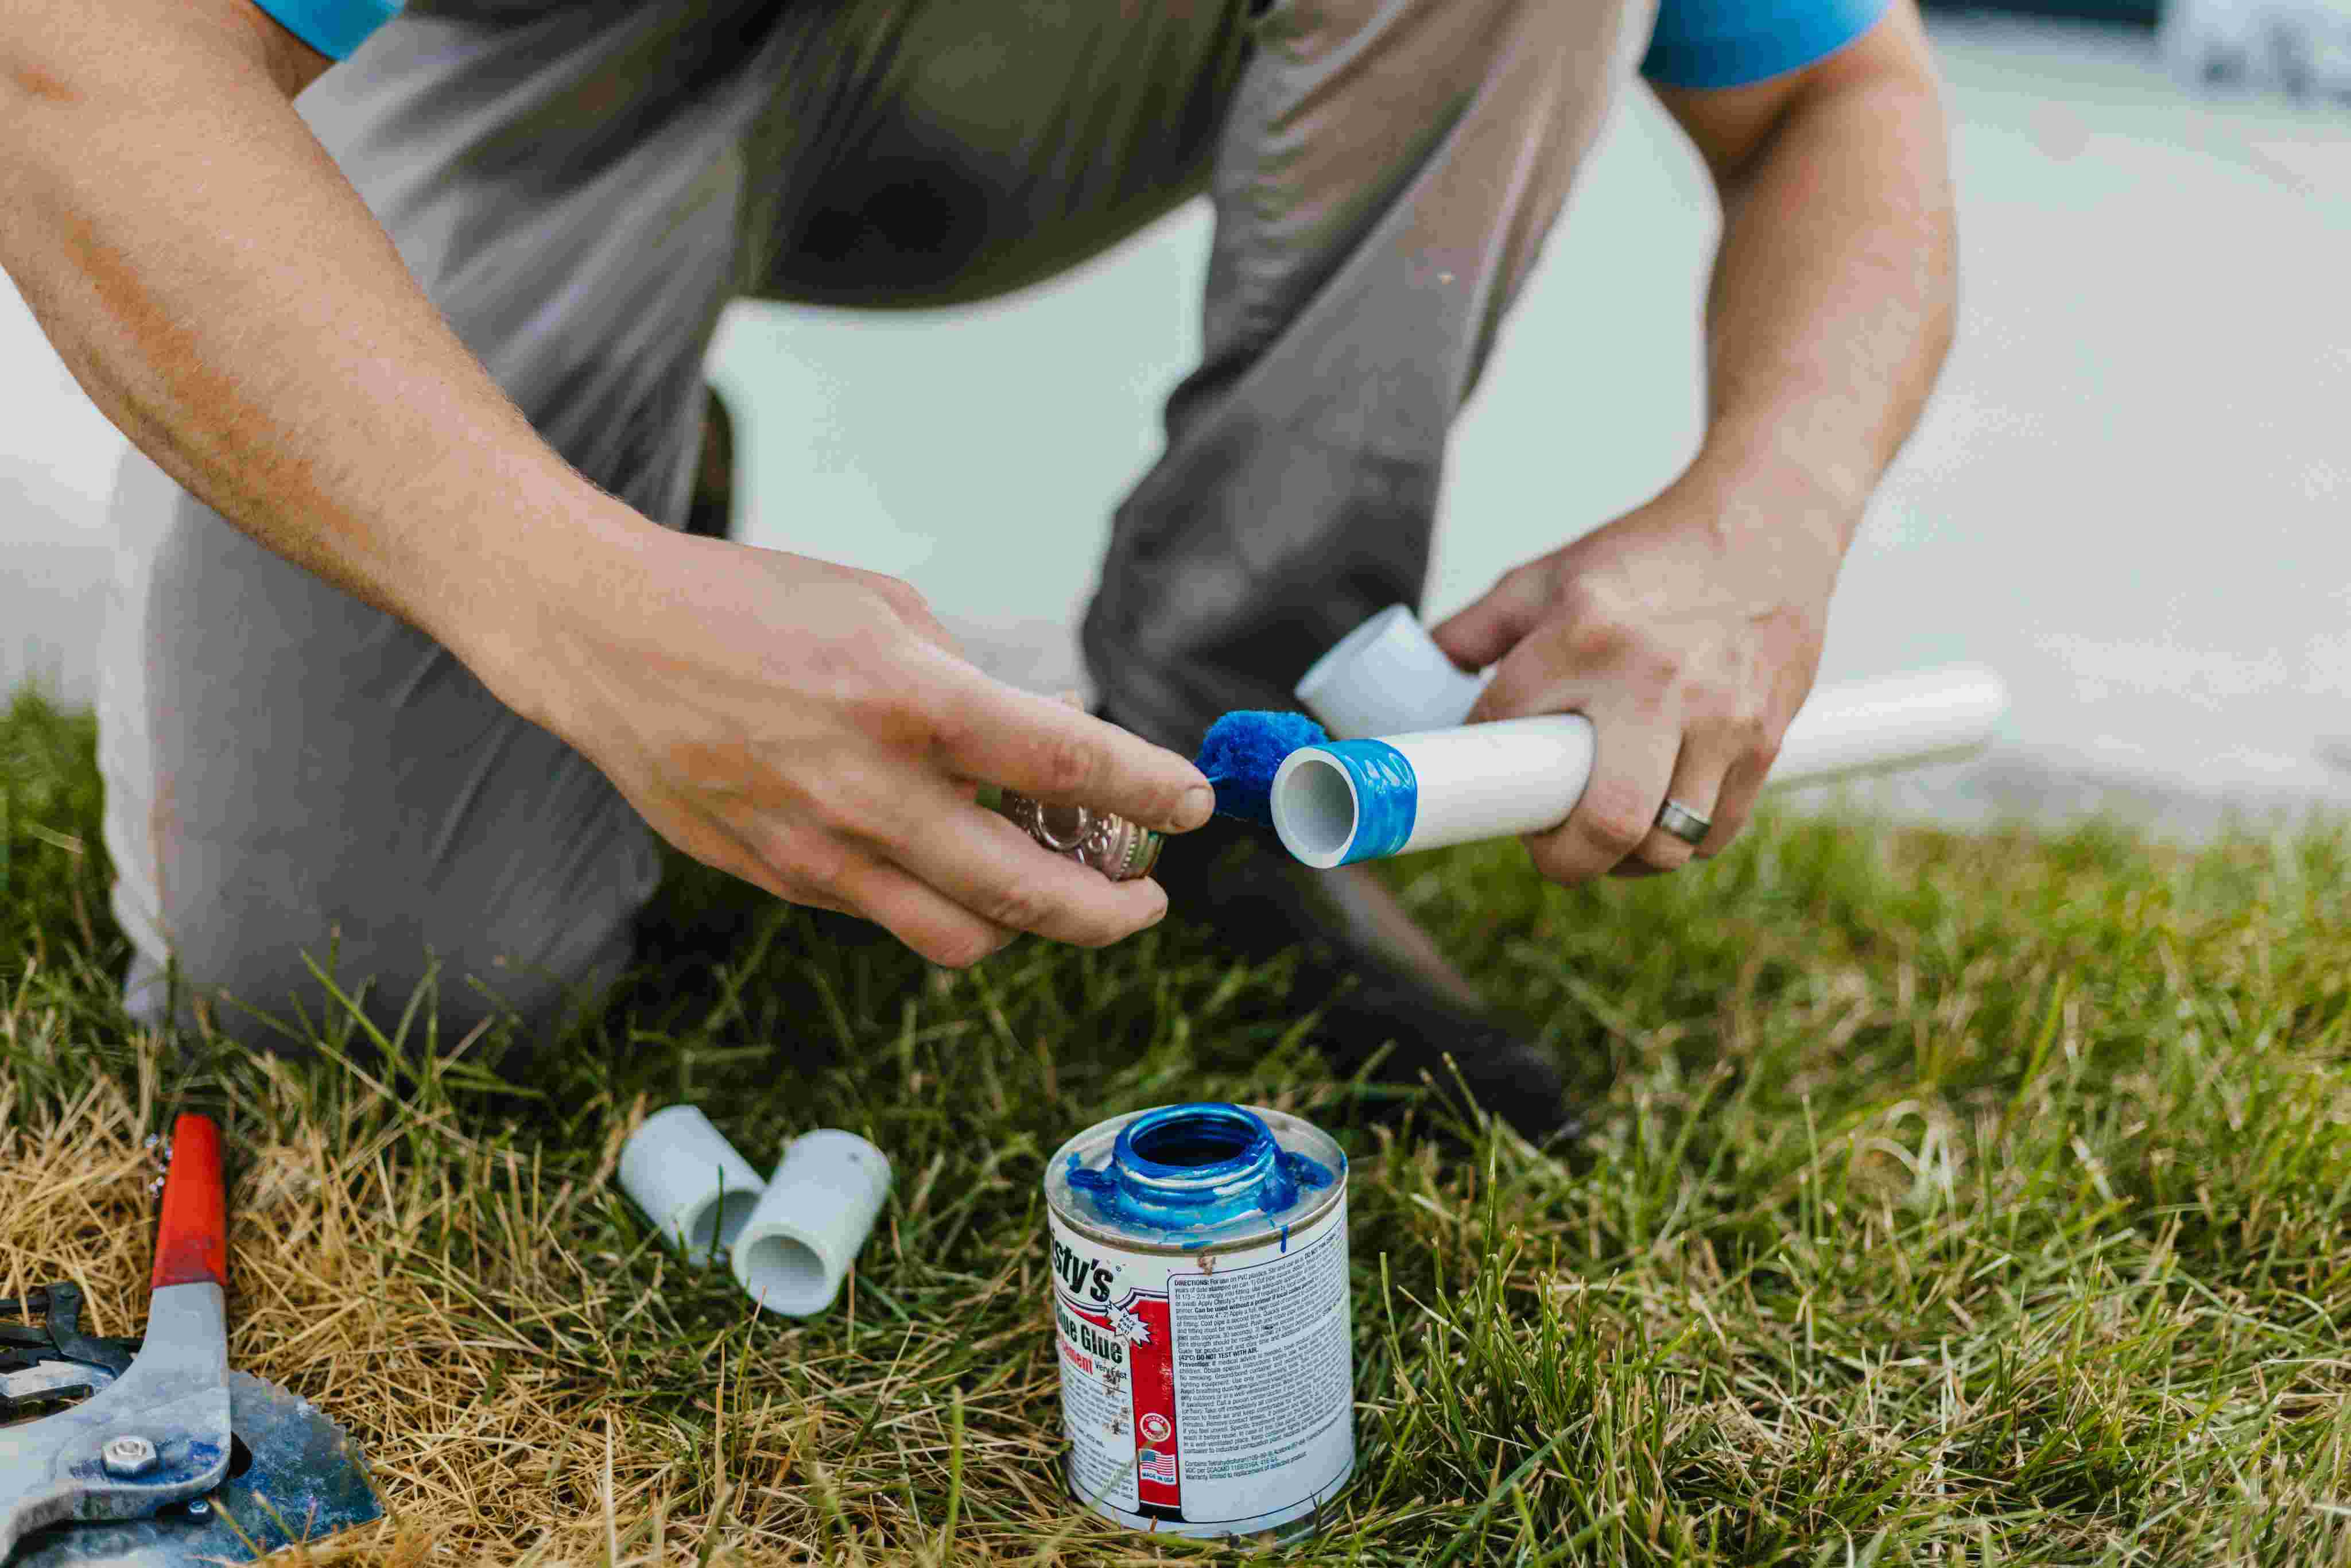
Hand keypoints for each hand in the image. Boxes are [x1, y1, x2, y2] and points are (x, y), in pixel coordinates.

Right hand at [494, 523, 1212, 966]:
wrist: (606, 639)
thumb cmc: (753, 604)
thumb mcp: (885, 610)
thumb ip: (970, 683)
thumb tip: (1042, 740)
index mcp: (908, 699)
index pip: (1064, 763)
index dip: (1146, 792)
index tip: (1192, 805)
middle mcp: (870, 792)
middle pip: (1029, 896)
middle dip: (1112, 912)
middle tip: (1145, 900)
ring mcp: (820, 852)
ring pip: (963, 937)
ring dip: (1031, 928)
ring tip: (1061, 894)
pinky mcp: (781, 881)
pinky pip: (889, 916)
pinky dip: (944, 902)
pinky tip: (957, 864)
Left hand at [1429, 470, 1846, 884]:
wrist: (1768, 519)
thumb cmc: (1649, 553)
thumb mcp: (1549, 574)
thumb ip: (1477, 627)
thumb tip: (1423, 674)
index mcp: (1585, 637)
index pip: (1508, 733)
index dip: (1488, 767)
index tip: (1492, 775)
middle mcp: (1655, 683)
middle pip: (1606, 821)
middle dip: (1564, 859)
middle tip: (1548, 846)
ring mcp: (1719, 716)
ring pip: (1666, 842)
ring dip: (1624, 860)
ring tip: (1603, 835)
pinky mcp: (1765, 736)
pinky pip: (1716, 830)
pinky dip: (1679, 841)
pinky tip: (1657, 818)